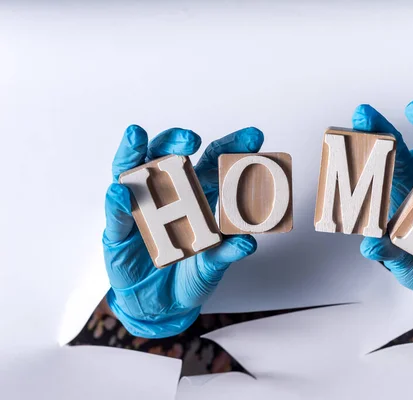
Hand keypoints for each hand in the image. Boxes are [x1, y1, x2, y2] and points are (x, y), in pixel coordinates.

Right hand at [103, 125, 263, 337]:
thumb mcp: (212, 268)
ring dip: (134, 153)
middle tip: (190, 138)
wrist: (161, 308)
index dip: (231, 147)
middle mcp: (166, 196)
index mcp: (197, 197)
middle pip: (169, 158)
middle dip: (177, 142)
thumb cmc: (188, 278)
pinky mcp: (118, 232)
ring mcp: (139, 210)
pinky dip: (117, 202)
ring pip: (134, 173)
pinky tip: (120, 192)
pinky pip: (116, 214)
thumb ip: (226, 254)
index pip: (213, 164)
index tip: (253, 136)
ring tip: (136, 137)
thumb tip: (247, 242)